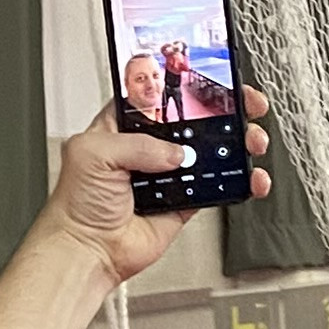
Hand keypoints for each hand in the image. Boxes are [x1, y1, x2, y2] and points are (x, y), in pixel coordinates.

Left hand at [54, 91, 272, 289]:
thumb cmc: (76, 203)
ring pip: (212, 151)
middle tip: (246, 106)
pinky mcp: (185, 201)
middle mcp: (148, 147)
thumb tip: (176, 152)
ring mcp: (169, 174)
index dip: (186, 84)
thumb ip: (137, 144)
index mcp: (123, 125)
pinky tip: (250, 177)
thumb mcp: (93, 153)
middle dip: (226, 110)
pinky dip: (239, 181)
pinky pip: (218, 186)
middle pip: (195, 120)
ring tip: (252, 142)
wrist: (87, 250)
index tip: (213, 79)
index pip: (161, 94)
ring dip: (238, 144)